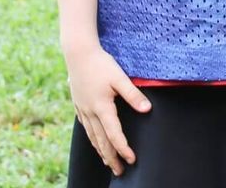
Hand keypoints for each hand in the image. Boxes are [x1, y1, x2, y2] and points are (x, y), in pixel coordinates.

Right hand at [64, 42, 147, 175]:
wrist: (78, 54)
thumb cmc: (101, 64)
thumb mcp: (120, 78)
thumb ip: (133, 94)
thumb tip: (147, 109)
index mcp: (102, 107)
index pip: (114, 134)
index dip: (123, 148)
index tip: (131, 159)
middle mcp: (90, 112)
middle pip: (101, 141)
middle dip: (111, 158)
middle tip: (119, 171)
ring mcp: (82, 109)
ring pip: (92, 136)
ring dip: (101, 151)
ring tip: (108, 162)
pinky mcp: (78, 105)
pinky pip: (86, 128)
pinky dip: (92, 139)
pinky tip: (95, 142)